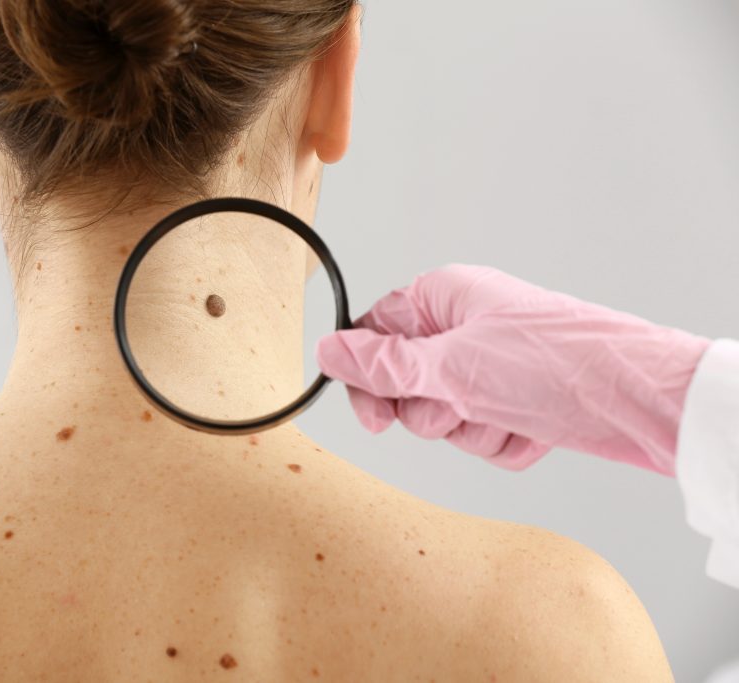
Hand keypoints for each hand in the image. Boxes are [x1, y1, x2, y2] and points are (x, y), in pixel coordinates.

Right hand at [316, 265, 710, 474]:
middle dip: (432, 410)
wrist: (636, 400)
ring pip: (444, 417)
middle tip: (458, 404)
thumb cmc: (554, 364)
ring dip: (472, 429)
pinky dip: (502, 442)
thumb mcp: (451, 365)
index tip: (375, 417)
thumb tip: (328, 350)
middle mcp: (463, 329)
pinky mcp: (515, 402)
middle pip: (405, 384)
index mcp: (443, 298)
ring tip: (506, 414)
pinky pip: (481, 436)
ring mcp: (491, 367)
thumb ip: (383, 364)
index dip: (368, 379)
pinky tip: (530, 427)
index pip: (375, 334)